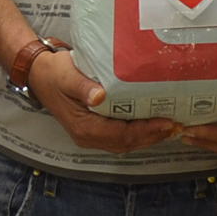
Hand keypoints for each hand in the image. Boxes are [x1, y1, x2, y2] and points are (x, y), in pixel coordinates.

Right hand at [28, 47, 177, 153]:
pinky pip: (120, 137)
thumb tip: (99, 97)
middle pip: (126, 143)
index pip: (120, 135)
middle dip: (152, 136)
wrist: (39, 74)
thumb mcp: (67, 76)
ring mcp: (90, 135)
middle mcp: (87, 136)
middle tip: (177, 126)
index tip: (166, 122)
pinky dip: (138, 133)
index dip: (145, 131)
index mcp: (83, 127)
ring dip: (148, 137)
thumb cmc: (54, 72)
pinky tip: (152, 124)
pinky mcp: (94, 129)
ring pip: (125, 143)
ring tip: (170, 127)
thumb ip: (83, 87)